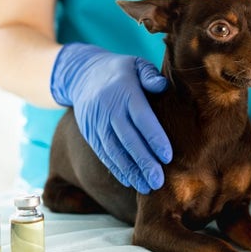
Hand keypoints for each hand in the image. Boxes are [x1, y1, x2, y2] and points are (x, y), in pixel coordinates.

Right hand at [50, 43, 171, 193]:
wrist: (83, 74)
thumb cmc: (122, 71)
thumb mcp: (136, 64)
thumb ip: (150, 75)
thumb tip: (162, 86)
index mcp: (125, 91)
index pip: (141, 117)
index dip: (154, 137)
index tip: (167, 156)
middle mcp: (109, 109)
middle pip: (127, 139)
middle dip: (144, 162)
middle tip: (159, 181)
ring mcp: (97, 123)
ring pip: (114, 151)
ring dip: (131, 171)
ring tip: (147, 187)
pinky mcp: (90, 134)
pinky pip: (103, 154)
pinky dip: (116, 169)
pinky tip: (130, 181)